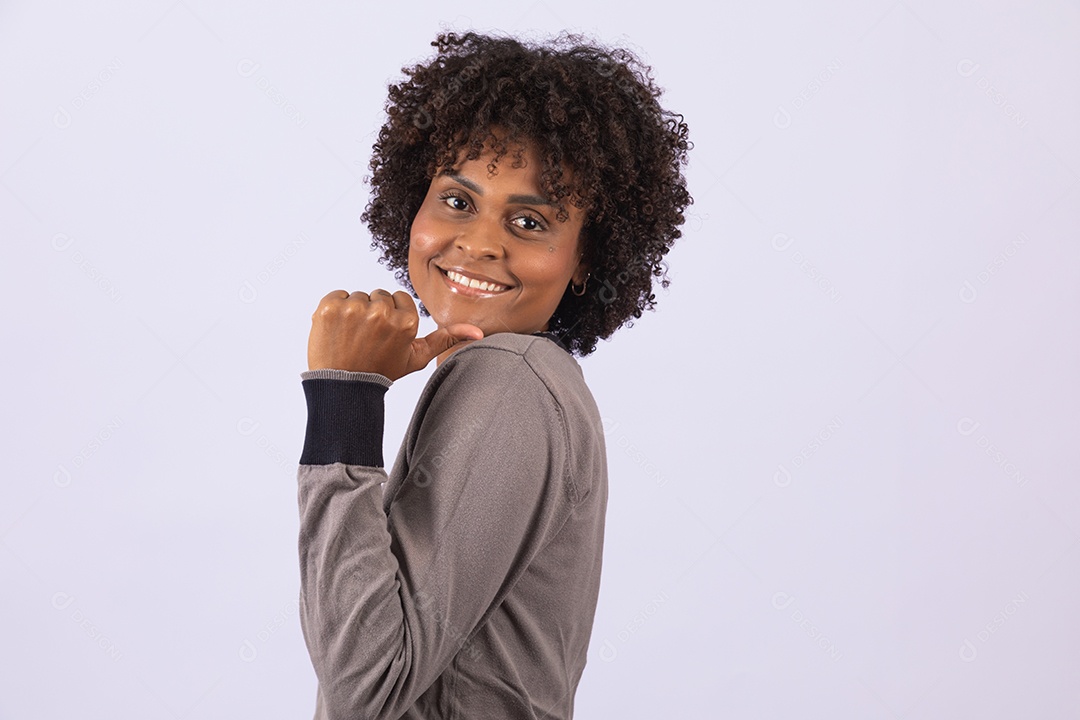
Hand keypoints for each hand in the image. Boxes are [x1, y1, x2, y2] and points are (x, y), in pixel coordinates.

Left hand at [307, 290, 483, 379]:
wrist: (344, 386)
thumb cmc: (382, 370)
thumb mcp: (417, 357)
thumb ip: (445, 339)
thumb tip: (478, 332)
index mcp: (406, 322)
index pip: (399, 299)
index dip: (392, 316)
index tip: (385, 335)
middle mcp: (382, 312)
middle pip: (379, 295)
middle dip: (373, 312)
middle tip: (367, 338)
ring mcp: (354, 309)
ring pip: (358, 296)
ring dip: (353, 312)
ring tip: (351, 337)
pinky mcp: (329, 308)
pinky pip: (336, 295)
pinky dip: (334, 310)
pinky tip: (337, 331)